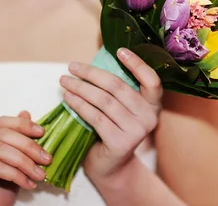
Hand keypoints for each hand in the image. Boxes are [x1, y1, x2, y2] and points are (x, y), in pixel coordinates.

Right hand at [0, 111, 51, 205]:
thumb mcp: (14, 161)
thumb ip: (17, 139)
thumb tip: (26, 113)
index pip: (1, 122)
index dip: (23, 125)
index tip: (42, 132)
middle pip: (2, 135)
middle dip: (28, 146)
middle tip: (46, 158)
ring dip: (24, 162)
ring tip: (39, 174)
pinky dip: (16, 175)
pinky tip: (28, 184)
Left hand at [59, 47, 161, 180]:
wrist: (111, 166)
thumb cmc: (113, 129)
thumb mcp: (121, 108)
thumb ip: (116, 89)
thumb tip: (94, 63)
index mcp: (153, 104)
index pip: (152, 80)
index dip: (137, 63)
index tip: (119, 50)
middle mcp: (149, 117)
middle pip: (118, 87)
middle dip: (91, 74)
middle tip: (72, 66)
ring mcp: (136, 131)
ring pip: (103, 101)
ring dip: (80, 88)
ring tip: (65, 81)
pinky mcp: (120, 143)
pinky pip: (95, 117)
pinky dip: (79, 105)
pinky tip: (67, 98)